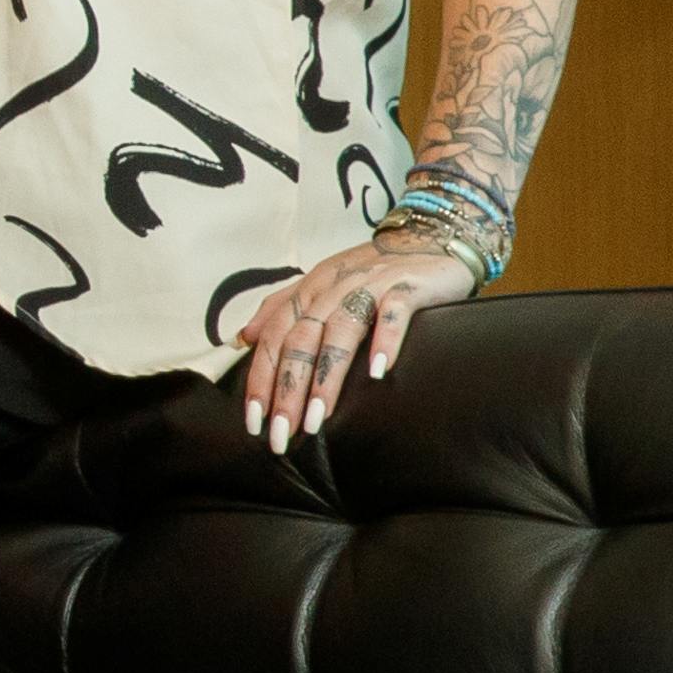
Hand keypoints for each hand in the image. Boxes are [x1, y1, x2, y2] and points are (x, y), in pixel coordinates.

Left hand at [232, 226, 482, 449]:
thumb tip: (242, 338)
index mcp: (308, 291)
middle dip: (287, 391)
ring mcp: (370, 286)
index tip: (253, 421)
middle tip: (281, 434)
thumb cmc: (371, 271)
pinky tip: (379, 373)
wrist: (430, 238)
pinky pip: (392, 313)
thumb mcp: (320, 285)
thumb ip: (281, 308)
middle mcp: (332, 288)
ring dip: (326, 379)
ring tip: (317, 420)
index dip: (260, 379)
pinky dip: (385, 340)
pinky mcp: (407, 287)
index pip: (273, 338)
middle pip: (300, 342)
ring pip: (339, 333)